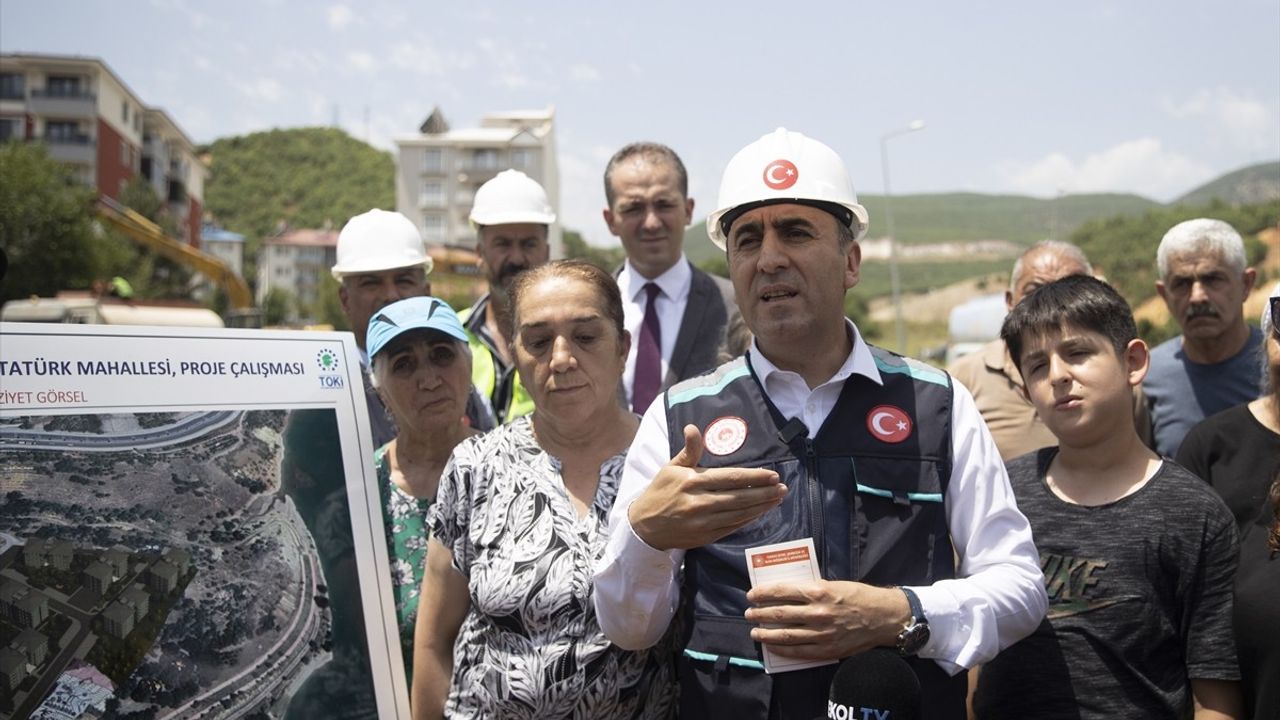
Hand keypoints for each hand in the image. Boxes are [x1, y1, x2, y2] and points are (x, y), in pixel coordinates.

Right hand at [628, 424, 784, 550]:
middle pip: (739, 497)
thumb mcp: (671, 467)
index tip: (771, 475)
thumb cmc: (660, 492)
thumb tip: (693, 428)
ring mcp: (703, 522)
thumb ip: (689, 450)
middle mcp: (699, 502)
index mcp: (691, 482)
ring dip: (762, 506)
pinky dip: (749, 519)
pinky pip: (733, 527)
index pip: (729, 478)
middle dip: (764, 492)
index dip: (753, 477)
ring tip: (778, 498)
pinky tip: (760, 512)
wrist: (644, 527)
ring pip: (739, 514)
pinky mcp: (706, 536)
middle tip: (782, 487)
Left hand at [745, 581, 909, 660]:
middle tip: (749, 613)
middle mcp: (818, 612)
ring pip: (785, 634)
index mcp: (819, 591)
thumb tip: (786, 592)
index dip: (763, 593)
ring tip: (755, 631)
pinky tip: (772, 646)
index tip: (752, 594)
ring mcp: (822, 633)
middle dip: (760, 613)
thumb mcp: (834, 584)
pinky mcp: (827, 649)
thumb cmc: (859, 597)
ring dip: (766, 633)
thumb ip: (811, 589)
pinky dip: (782, 649)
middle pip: (779, 613)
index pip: (782, 591)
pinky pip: (798, 651)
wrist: (883, 617)